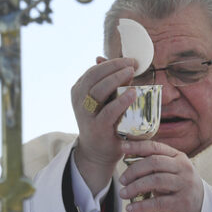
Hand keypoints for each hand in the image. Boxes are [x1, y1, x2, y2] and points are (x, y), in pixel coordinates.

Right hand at [71, 56, 137, 192]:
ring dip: (116, 79)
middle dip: (114, 67)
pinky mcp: (97, 128)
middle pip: (94, 77)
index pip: (94, 71)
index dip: (112, 63)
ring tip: (131, 72)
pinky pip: (108, 112)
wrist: (97, 152)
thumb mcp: (103, 99)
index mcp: (79, 91)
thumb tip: (103, 58)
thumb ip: (106, 81)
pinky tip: (132, 93)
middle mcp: (79, 101)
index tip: (130, 60)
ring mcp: (86, 115)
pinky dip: (120, 101)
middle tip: (132, 64)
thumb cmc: (104, 121)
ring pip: (98, 91)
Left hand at [118, 139, 203, 211]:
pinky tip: (131, 208)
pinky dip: (142, 206)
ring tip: (123, 193)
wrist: (200, 209)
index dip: (138, 146)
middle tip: (122, 180)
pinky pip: (158, 203)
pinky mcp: (182, 203)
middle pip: (154, 163)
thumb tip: (127, 155)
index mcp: (178, 157)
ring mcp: (185, 185)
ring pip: (156, 181)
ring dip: (135, 187)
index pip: (156, 147)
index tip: (123, 147)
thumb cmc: (178, 187)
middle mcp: (184, 168)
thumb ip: (154, 164)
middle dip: (134, 170)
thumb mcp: (170, 171)